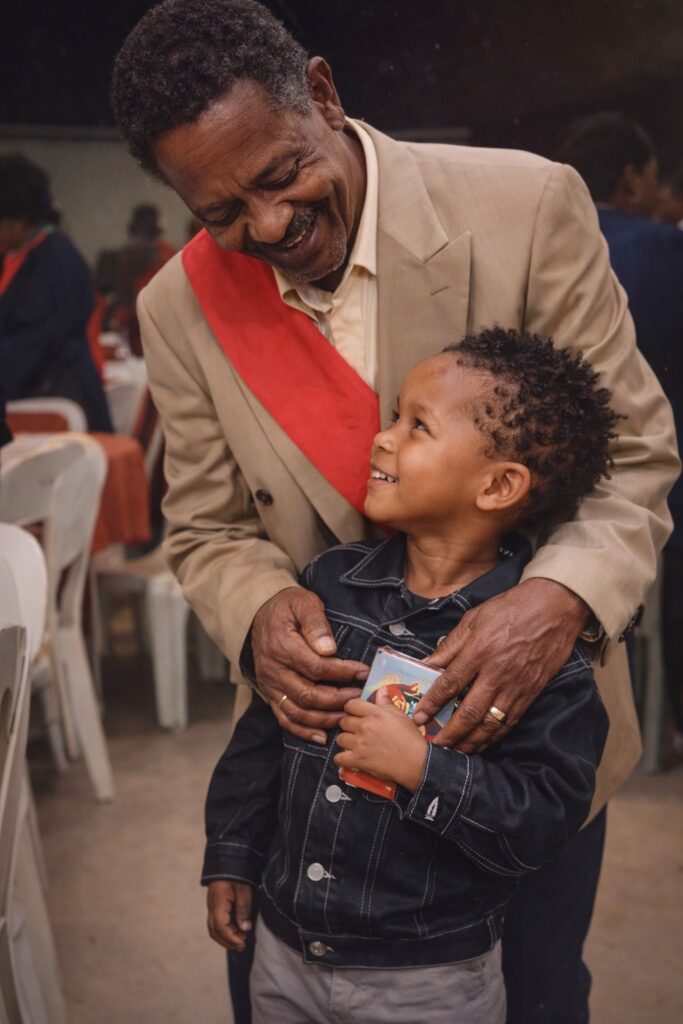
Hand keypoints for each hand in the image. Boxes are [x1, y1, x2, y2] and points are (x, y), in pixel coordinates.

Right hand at [206, 880, 252, 951]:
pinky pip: (216, 923)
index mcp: (218, 903)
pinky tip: (237, 931)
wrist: (228, 860)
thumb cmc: (237, 874)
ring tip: (240, 941)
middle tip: (242, 946)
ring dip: (225, 938)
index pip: (220, 927)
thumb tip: (244, 929)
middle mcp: (212, 907)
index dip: (231, 938)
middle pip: (214, 931)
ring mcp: (212, 906)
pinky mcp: (215, 906)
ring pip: (214, 929)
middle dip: (227, 942)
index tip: (242, 943)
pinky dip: (225, 931)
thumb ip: (243, 909)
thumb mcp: (244, 890)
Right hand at [251, 587, 366, 743]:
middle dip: (338, 700)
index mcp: (283, 646)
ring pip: (298, 712)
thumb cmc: (287, 607)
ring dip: (325, 718)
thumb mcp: (302, 602)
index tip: (363, 672)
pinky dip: (303, 731)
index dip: (342, 673)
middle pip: (308, 695)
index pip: (316, 667)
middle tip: (360, 697)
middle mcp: (274, 670)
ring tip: (349, 716)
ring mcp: (270, 685)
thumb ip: (315, 622)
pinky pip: (285, 718)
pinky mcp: (270, 694)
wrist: (259, 614)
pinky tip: (322, 736)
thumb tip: (329, 649)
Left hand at [334, 698, 427, 791]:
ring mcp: (360, 744)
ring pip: (340, 739)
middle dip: (348, 725)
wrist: (416, 762)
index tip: (355, 714)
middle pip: (343, 721)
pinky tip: (348, 758)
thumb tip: (381, 690)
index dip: (351, 709)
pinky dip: (342, 759)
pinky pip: (339, 758)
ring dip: (346, 742)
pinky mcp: (358, 760)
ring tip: (354, 744)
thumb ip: (387, 702)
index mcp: (375, 714)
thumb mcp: (400, 715)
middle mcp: (365, 726)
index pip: (351, 705)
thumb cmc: (410, 738)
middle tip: (356, 730)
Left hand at [413, 579, 588, 752]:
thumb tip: (426, 662)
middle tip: (434, 746)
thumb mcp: (474, 619)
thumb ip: (450, 645)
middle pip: (469, 711)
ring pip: (490, 723)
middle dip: (450, 733)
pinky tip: (482, 743)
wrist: (553, 609)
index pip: (450, 683)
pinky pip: (509, 722)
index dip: (433, 703)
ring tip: (455, 752)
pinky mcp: (530, 693)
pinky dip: (494, 737)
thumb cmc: (511, 609)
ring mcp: (515, 686)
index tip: (419, 717)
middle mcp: (496, 673)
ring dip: (471, 741)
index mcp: (479, 651)